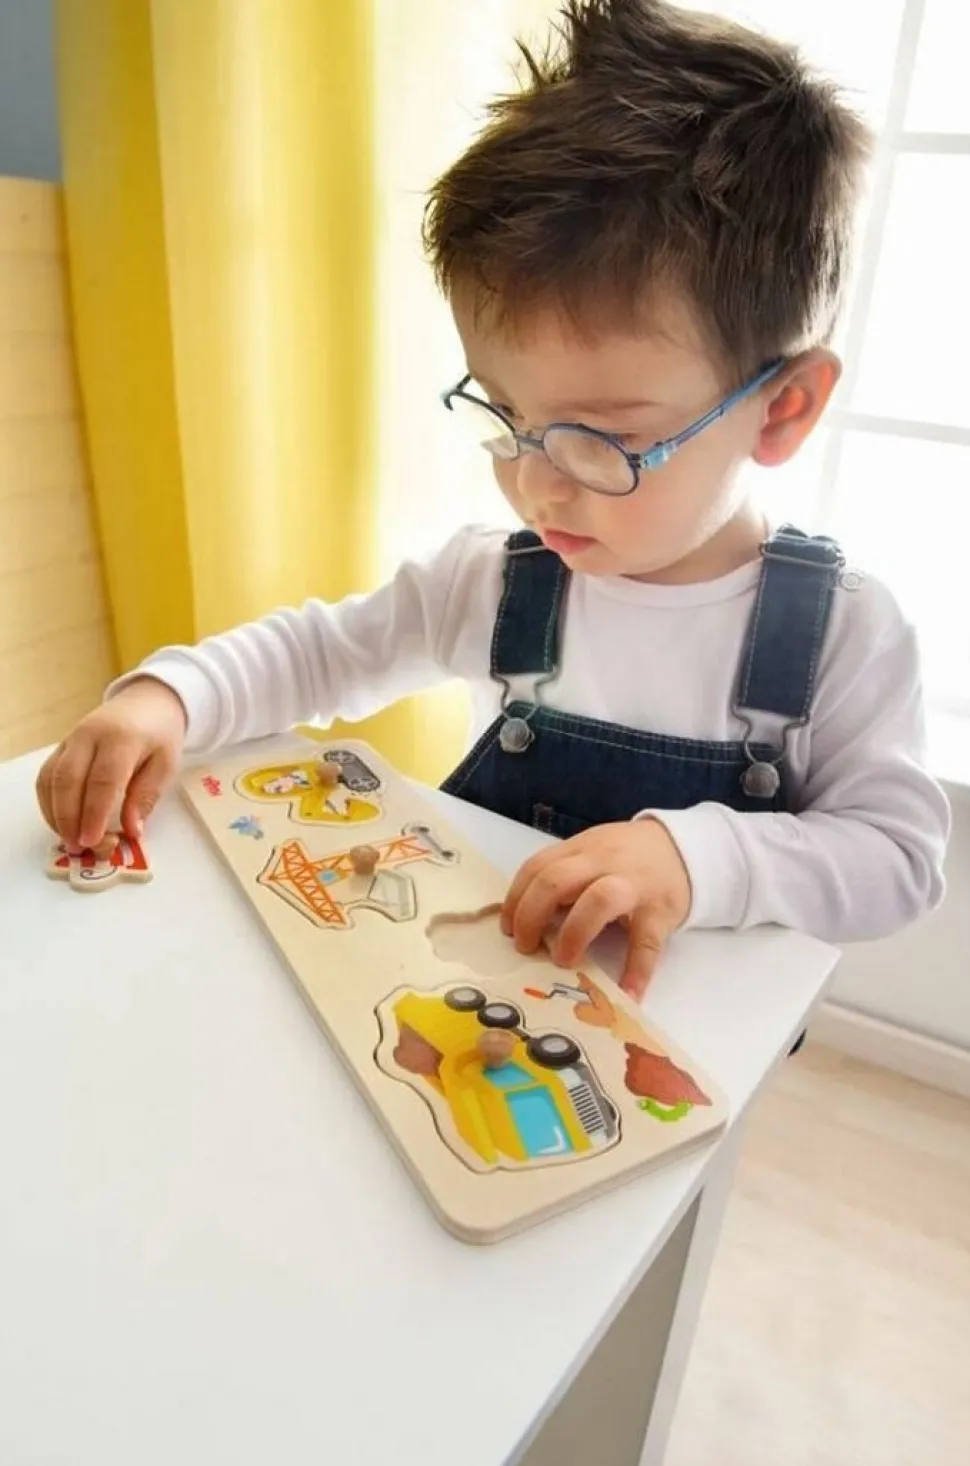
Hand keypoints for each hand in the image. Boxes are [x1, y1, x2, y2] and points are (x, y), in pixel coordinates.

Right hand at [36, 678, 187, 852]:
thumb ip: (146, 796)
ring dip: (55, 814)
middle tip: (78, 848)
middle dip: (69, 819)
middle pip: (68, 780)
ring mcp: (71, 739)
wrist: (147, 701)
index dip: (94, 814)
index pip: (102, 780)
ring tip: (69, 840)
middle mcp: (89, 735)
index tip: (92, 841)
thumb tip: (131, 831)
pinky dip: (50, 803)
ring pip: (50, 779)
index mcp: (121, 738)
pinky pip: (47, 776)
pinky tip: (62, 822)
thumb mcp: (165, 764)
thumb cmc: (159, 735)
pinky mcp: (61, 746)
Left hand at [500, 820, 691, 999]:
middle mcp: (602, 862)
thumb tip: (525, 918)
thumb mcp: (592, 854)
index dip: (515, 899)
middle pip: (556, 880)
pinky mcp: (660, 911)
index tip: (507, 928)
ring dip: (574, 933)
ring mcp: (634, 885)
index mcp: (581, 850)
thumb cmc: (627, 859)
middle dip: (532, 916)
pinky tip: (627, 994)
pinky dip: (636, 972)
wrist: (684, 849)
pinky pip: (646, 942)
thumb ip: (563, 876)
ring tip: (562, 961)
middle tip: (526, 947)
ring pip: (599, 899)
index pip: (537, 868)